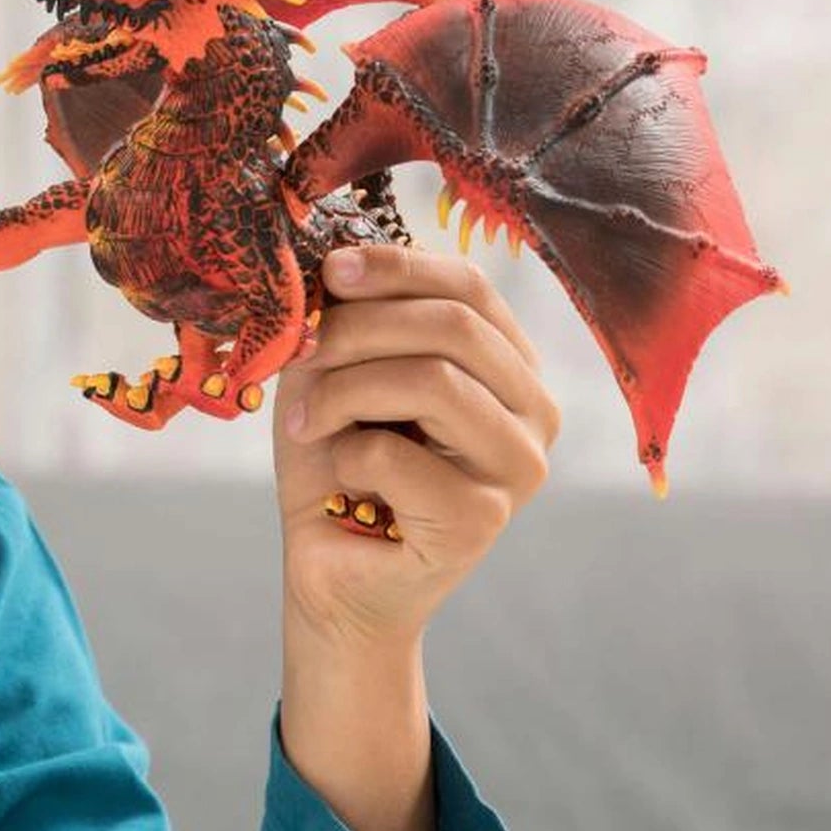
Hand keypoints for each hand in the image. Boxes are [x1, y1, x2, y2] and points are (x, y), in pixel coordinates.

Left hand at [269, 242, 561, 654]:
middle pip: (451, 326)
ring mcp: (519, 468)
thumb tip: (338, 259)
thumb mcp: (337, 372)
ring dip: (342, 391)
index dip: (395, 266)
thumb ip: (350, 319)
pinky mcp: (482, 521)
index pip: (469, 286)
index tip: (329, 271)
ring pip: (432, 380)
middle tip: (295, 353)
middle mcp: (535, 411)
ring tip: (305, 420)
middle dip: (353, 329)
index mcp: (509, 365)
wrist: (330, 572)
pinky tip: (338, 478)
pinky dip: (344, 454)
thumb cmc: (336, 463)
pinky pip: (397, 454)